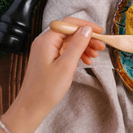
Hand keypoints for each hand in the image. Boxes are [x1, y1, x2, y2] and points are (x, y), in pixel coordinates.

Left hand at [0, 17, 104, 132]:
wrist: (31, 108)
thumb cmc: (46, 89)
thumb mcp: (66, 66)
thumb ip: (77, 45)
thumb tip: (87, 29)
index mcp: (46, 40)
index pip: (69, 24)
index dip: (86, 25)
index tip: (100, 32)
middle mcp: (45, 42)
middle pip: (70, 32)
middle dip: (87, 37)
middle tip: (101, 46)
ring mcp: (46, 50)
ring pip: (69, 41)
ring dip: (84, 46)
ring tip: (96, 54)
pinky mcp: (49, 58)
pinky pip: (66, 50)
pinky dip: (77, 53)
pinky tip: (87, 60)